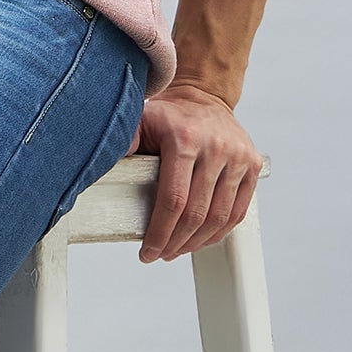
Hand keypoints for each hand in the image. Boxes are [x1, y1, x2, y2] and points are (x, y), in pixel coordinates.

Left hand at [131, 83, 262, 259]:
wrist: (204, 97)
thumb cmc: (168, 116)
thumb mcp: (139, 120)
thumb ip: (123, 143)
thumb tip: (98, 167)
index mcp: (185, 139)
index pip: (173, 200)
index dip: (159, 233)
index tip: (147, 252)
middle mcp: (216, 147)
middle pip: (196, 214)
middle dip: (175, 243)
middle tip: (160, 254)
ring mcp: (238, 157)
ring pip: (219, 217)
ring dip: (197, 242)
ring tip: (178, 250)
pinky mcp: (253, 165)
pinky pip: (239, 210)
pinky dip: (220, 232)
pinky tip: (201, 240)